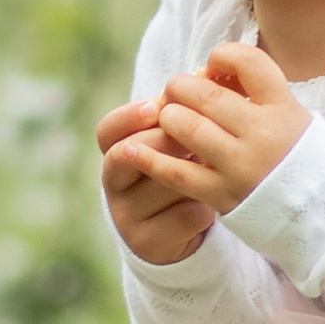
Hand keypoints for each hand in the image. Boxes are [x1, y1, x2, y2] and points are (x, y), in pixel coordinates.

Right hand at [97, 96, 213, 266]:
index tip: (156, 107)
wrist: (182, 230)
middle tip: (194, 136)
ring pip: (159, 186)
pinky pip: (181, 218)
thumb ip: (180, 117)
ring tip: (216, 169)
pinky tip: (217, 206)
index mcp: (115, 152)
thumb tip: (204, 79)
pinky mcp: (146, 244)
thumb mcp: (177, 143)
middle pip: (126, 156)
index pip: (107, 131)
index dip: (128, 117)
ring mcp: (125, 216)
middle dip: (162, 142)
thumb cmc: (183, 170)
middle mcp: (113, 184)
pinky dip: (204, 209)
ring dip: (192, 176)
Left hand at [132, 43, 313, 215]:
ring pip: (186, 126)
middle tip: (176, 92)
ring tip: (169, 120)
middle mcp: (263, 134)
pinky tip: (130, 150)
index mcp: (284, 109)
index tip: (213, 64)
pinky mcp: (222, 194)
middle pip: (206, 93)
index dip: (222, 56)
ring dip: (168, 117)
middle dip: (181, 87)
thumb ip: (257, 92)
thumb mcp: (292, 115)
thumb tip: (207, 71)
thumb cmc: (296, 156)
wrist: (318, 213)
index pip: (248, 63)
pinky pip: (175, 172)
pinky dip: (148, 159)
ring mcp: (241, 165)